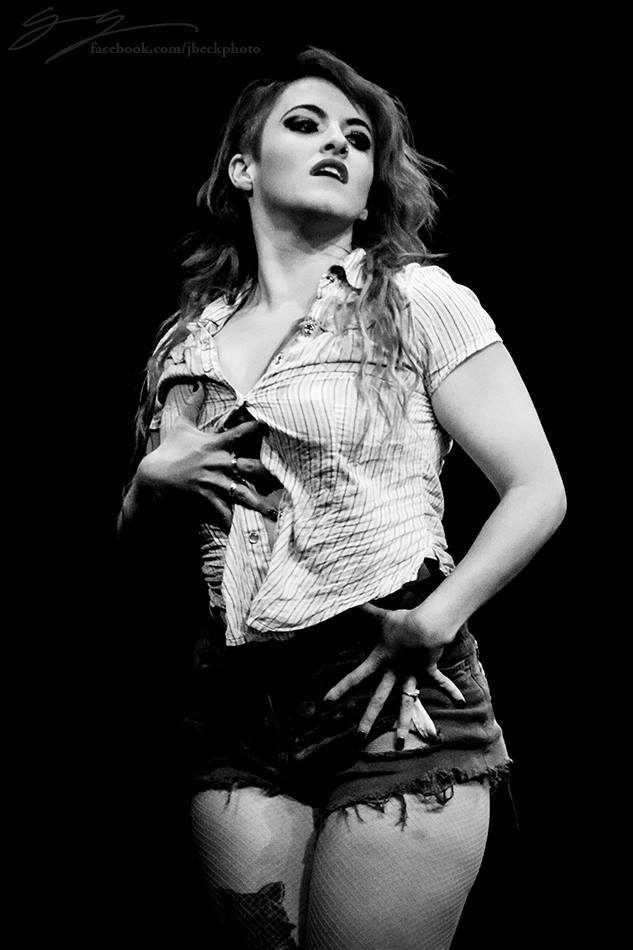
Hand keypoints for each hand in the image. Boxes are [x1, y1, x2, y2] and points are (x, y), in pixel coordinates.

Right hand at [136, 381, 279, 530]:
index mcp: (214, 444)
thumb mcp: (180, 426)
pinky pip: (222, 510)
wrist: (151, 477)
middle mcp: (216, 463)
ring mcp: (211, 482)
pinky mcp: (204, 498)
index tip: (271, 424)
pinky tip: (244, 529)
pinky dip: (232, 520)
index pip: (240, 433)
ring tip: (273, 511)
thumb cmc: (168, 451)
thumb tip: (199, 384)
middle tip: (287, 476)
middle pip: (249, 466)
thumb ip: (193, 405)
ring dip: (257, 502)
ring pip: (240, 492)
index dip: (256, 427)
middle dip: (268, 472)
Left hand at [323, 603, 465, 748]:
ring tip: (399, 741)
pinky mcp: (428, 670)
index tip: (327, 701)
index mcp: (380, 660)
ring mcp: (411, 673)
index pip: (356, 676)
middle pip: (378, 699)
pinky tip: (460, 702)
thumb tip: (352, 601)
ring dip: (401, 722)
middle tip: (358, 737)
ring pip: (405, 703)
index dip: (341, 688)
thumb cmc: (402, 620)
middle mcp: (394, 672)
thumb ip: (366, 610)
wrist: (425, 626)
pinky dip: (451, 689)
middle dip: (368, 718)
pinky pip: (440, 682)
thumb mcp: (381, 616)